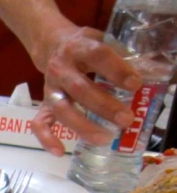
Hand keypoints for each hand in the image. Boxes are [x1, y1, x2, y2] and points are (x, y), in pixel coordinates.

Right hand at [35, 27, 141, 154]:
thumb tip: (152, 72)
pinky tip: (60, 152)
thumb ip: (123, 54)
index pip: (97, 56)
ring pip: (62, 110)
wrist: (53, 46)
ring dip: (82, 126)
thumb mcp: (102, 39)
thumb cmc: (85, 47)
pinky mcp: (43, 105)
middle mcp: (60, 69)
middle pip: (80, 89)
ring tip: (104, 138)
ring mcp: (50, 89)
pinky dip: (47, 139)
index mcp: (77, 48)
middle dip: (104, 106)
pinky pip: (39, 124)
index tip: (135, 85)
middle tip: (126, 119)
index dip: (116, 70)